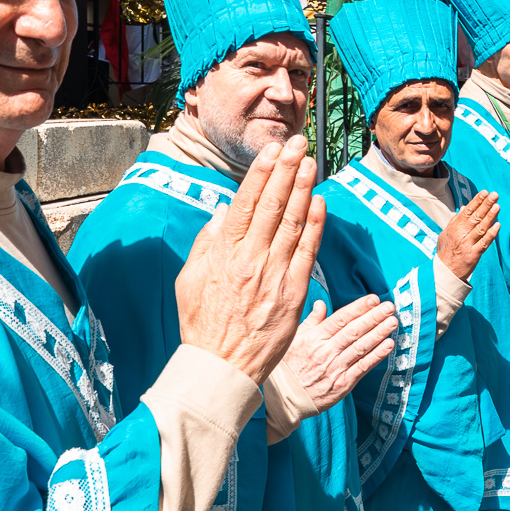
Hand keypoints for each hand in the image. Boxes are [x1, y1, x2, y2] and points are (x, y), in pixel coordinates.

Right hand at [175, 136, 323, 382]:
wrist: (221, 367)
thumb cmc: (202, 323)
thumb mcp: (190, 279)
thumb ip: (206, 242)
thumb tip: (224, 211)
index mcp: (223, 255)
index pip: (245, 203)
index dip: (260, 173)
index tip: (271, 151)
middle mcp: (251, 261)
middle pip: (272, 206)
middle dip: (286, 170)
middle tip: (297, 142)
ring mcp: (275, 277)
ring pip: (293, 224)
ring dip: (303, 189)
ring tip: (310, 162)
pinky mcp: (294, 294)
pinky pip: (308, 253)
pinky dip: (315, 225)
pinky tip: (319, 201)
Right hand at [280, 294, 397, 410]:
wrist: (283, 398)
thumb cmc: (288, 366)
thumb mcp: (294, 340)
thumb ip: (311, 322)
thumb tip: (321, 304)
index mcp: (314, 338)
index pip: (340, 319)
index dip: (358, 308)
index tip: (373, 299)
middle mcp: (326, 351)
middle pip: (354, 331)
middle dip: (373, 317)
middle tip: (389, 307)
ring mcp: (335, 368)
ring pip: (361, 347)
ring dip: (379, 333)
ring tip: (392, 322)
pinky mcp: (342, 384)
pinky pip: (362, 367)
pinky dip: (377, 356)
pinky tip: (388, 345)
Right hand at [437, 190, 499, 280]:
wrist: (444, 272)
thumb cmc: (446, 251)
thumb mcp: (446, 233)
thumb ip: (455, 220)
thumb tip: (463, 207)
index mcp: (454, 227)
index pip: (467, 210)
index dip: (476, 201)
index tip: (485, 192)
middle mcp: (461, 234)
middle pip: (475, 216)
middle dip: (486, 204)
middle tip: (494, 195)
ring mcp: (467, 244)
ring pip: (481, 227)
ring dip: (490, 216)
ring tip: (497, 206)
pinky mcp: (473, 254)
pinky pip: (484, 243)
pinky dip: (491, 234)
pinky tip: (498, 225)